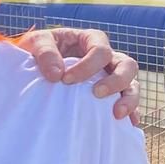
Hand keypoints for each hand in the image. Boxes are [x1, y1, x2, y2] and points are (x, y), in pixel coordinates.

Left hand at [15, 28, 140, 124]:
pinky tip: (128, 124)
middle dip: (116, 80)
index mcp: (90, 39)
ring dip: (129, 99)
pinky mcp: (110, 94)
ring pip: (132, 84)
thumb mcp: (36, 42)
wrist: (32, 64)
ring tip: (117, 114)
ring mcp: (111, 75)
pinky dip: (131, 112)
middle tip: (97, 93)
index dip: (88, 65)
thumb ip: (45, 53)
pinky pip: (127, 102)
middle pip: (127, 65)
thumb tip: (56, 74)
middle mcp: (107, 57)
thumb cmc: (38, 49)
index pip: (101, 49)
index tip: (66, 80)